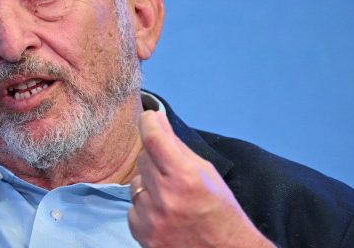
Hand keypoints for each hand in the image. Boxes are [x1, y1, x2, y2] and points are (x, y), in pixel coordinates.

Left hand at [127, 111, 274, 247]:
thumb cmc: (220, 212)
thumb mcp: (206, 173)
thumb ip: (178, 147)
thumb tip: (157, 120)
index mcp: (185, 177)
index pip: (153, 138)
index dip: (149, 123)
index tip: (149, 118)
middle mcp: (165, 197)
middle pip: (143, 159)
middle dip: (155, 159)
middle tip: (173, 172)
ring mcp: (151, 218)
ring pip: (135, 184)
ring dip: (149, 186)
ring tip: (172, 199)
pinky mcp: (142, 235)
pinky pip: (132, 209)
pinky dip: (144, 209)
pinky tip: (163, 215)